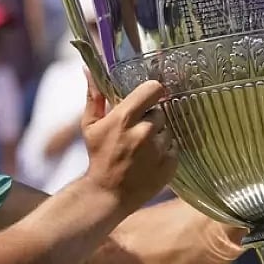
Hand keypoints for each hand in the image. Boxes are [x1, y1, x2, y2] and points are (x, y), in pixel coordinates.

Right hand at [79, 73, 176, 210]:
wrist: (107, 194)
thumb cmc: (98, 156)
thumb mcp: (90, 125)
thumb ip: (94, 95)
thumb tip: (88, 69)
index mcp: (124, 118)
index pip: (153, 89)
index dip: (151, 92)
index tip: (147, 98)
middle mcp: (144, 132)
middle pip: (160, 111)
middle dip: (150, 117)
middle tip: (137, 130)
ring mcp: (159, 150)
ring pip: (168, 129)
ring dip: (158, 135)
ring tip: (142, 147)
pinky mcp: (170, 164)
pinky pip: (174, 147)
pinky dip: (165, 151)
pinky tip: (150, 159)